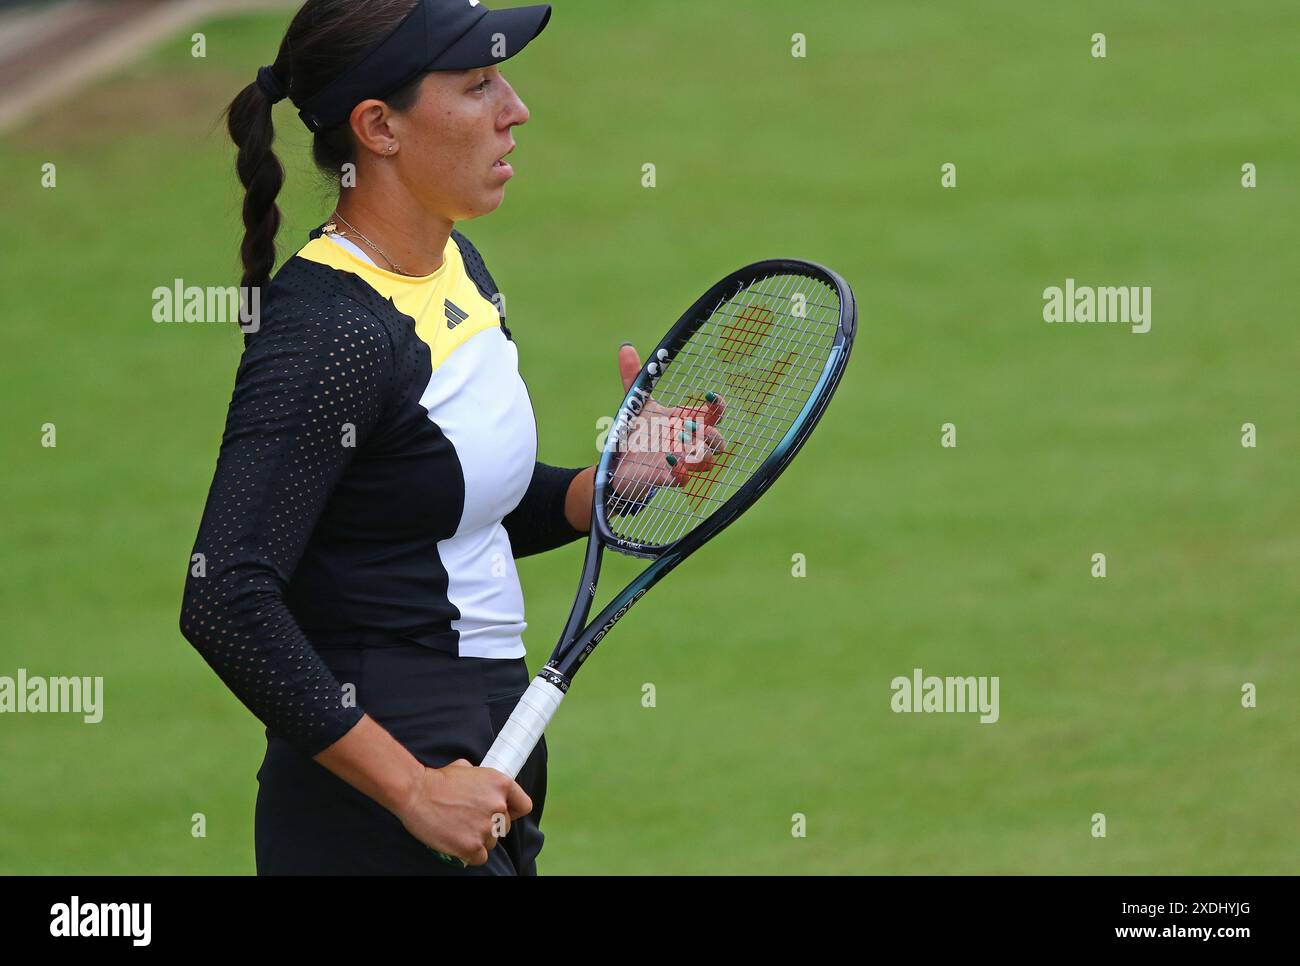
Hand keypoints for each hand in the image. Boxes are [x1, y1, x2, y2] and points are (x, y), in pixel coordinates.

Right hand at [395, 759, 532, 866]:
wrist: (415, 792)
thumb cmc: (437, 780)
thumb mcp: (467, 768)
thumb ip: (482, 780)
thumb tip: (483, 787)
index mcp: (501, 784)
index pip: (523, 806)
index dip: (513, 811)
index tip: (503, 813)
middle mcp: (498, 806)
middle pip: (504, 827)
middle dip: (489, 825)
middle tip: (469, 820)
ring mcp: (486, 828)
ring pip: (492, 842)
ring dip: (478, 839)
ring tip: (459, 829)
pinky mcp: (471, 846)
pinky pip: (480, 858)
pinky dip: (469, 854)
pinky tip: (457, 843)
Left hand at [609, 343, 725, 503]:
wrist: (616, 461)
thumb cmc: (635, 431)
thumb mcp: (635, 402)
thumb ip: (633, 376)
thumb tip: (625, 346)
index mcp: (687, 421)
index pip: (715, 414)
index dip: (719, 405)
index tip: (709, 396)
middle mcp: (689, 442)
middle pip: (718, 441)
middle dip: (711, 434)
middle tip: (687, 424)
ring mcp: (681, 461)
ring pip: (708, 461)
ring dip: (700, 451)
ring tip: (678, 438)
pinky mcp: (668, 477)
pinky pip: (684, 479)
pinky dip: (680, 471)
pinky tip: (667, 459)